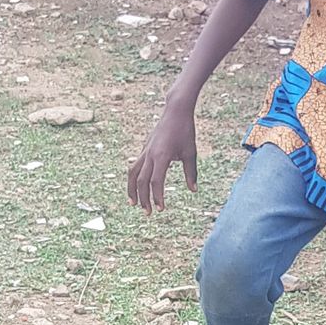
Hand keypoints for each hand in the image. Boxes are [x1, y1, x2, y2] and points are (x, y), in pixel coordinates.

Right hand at [128, 96, 197, 214]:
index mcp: (162, 156)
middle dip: (144, 198)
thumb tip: (193, 190)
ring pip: (133, 173)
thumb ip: (191, 173)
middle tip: (148, 213)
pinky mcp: (145, 148)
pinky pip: (136, 165)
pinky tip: (138, 187)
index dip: (157, 197)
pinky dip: (134, 178)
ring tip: (133, 203)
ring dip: (132, 190)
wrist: (176, 111)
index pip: (156, 182)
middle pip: (141, 180)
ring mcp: (145, 150)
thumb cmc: (185, 131)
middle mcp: (150, 154)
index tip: (161, 208)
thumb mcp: (191, 153)